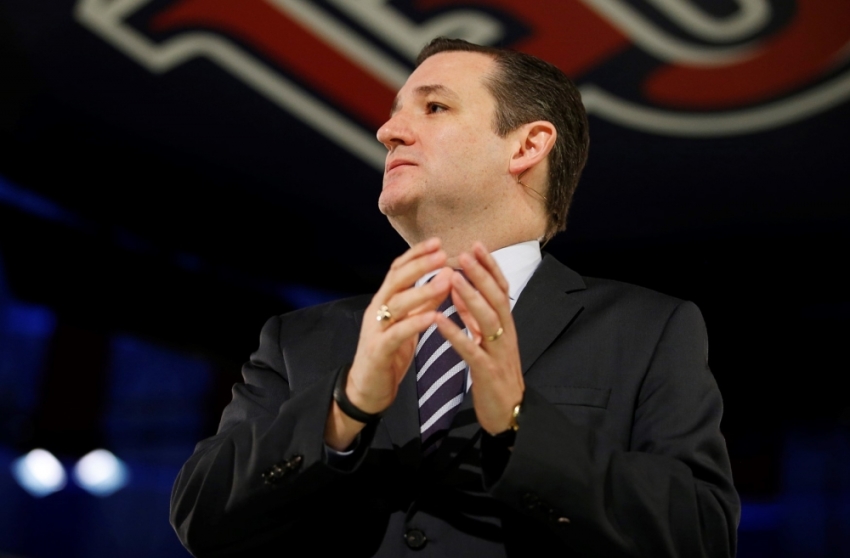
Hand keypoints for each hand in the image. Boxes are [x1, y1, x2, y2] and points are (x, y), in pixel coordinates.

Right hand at [325, 238, 451, 449]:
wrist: (367, 389)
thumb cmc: (389, 354)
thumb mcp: (408, 323)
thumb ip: (422, 303)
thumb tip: (444, 279)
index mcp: (384, 301)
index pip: (398, 269)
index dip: (417, 254)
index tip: (438, 242)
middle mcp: (376, 310)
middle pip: (396, 279)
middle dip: (420, 265)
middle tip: (443, 254)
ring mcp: (375, 329)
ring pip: (397, 303)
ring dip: (423, 290)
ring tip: (446, 280)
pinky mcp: (378, 351)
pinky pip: (397, 333)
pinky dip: (415, 323)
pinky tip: (433, 317)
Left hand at [435, 242, 523, 434]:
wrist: (509, 415)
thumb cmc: (495, 376)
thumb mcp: (487, 341)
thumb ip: (476, 318)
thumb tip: (462, 291)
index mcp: (506, 326)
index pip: (501, 289)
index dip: (490, 267)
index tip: (475, 245)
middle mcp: (506, 335)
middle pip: (497, 298)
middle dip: (481, 274)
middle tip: (464, 253)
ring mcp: (499, 353)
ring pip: (488, 320)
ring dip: (470, 297)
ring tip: (453, 279)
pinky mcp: (488, 373)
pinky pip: (471, 350)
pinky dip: (455, 333)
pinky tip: (439, 321)